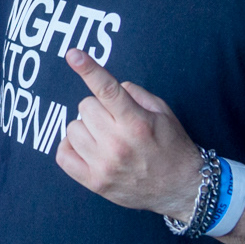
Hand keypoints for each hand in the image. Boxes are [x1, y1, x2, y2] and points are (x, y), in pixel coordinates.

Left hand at [56, 48, 204, 219]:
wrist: (181, 189)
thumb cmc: (172, 147)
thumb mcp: (164, 113)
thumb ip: (136, 94)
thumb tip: (113, 85)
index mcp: (136, 122)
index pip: (107, 89)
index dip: (88, 69)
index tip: (73, 55)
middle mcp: (118, 143)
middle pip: (85, 107)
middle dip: (98, 108)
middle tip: (114, 121)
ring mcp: (104, 165)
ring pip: (73, 128)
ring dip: (86, 128)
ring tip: (104, 137)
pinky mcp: (94, 183)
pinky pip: (63, 155)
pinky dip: (71, 147)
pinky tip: (87, 148)